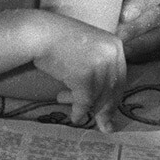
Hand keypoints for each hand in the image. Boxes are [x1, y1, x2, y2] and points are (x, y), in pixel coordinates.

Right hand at [32, 17, 126, 131]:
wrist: (39, 34)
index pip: (120, 78)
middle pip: (113, 89)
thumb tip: (107, 101)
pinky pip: (85, 100)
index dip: (114, 97)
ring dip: (86, 108)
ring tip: (73, 112)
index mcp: (115, 45)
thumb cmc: (59, 42)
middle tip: (102, 125)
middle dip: (105, 109)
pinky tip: (74, 116)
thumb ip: (100, 68)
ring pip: (98, 97)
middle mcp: (111, 54)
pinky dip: (80, 111)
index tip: (109, 112)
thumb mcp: (87, 50)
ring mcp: (99, 64)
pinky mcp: (85, 75)